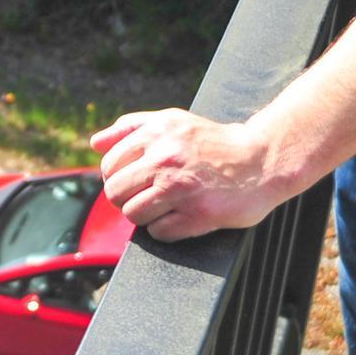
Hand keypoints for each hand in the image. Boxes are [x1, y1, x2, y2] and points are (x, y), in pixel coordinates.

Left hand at [91, 109, 277, 241]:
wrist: (261, 161)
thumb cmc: (214, 143)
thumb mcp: (173, 122)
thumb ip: (131, 127)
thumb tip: (94, 144)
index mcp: (157, 133)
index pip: (109, 165)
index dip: (118, 177)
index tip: (136, 181)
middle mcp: (166, 158)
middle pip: (115, 192)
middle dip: (126, 199)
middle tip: (148, 197)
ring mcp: (181, 188)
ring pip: (132, 214)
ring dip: (144, 216)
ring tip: (165, 208)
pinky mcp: (197, 214)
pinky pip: (158, 232)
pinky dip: (166, 229)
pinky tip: (183, 216)